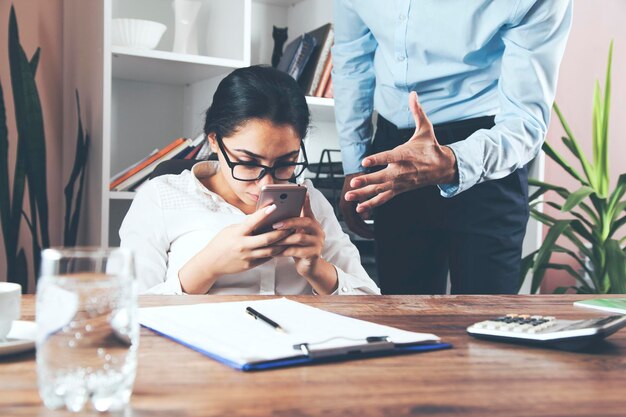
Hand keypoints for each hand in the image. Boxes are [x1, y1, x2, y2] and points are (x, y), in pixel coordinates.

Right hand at [179, 204, 292, 293]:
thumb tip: (261, 217)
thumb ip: (245, 225)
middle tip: (291, 225)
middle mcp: (243, 246)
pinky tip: (283, 245)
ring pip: (270, 250)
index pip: (252, 222)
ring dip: (282, 243)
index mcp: (237, 234)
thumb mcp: (230, 230)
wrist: (211, 263)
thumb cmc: (221, 243)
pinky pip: (266, 258)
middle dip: (281, 232)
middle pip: (267, 239)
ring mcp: (248, 257)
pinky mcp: (250, 265)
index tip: (274, 206)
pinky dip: (275, 251)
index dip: (263, 214)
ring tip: (291, 235)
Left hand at [272, 195, 337, 293]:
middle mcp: (318, 231)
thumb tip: (273, 212)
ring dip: (283, 238)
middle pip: (305, 222)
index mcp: (312, 223)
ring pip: (299, 237)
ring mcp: (318, 242)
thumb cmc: (298, 247)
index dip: (306, 201)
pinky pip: (297, 251)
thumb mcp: (296, 233)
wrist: (308, 266)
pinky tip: (275, 252)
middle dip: (289, 222)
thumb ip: (290, 223)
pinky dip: (284, 251)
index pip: (309, 210)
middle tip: (275, 224)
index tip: (303, 191)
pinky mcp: (314, 254)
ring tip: (271, 239)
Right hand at [340, 173, 374, 238]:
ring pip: (354, 221)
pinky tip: (367, 219)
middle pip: (353, 225)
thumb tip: (366, 217)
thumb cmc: (359, 178)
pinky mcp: (349, 202)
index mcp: (346, 206)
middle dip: (363, 231)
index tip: (371, 235)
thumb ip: (365, 205)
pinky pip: (354, 214)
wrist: (355, 168)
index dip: (363, 231)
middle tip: (372, 235)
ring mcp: (346, 204)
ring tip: (370, 230)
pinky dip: (361, 219)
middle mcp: (344, 206)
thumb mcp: (364, 192)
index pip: (354, 225)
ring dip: (362, 226)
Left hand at [344, 91, 457, 213]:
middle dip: (367, 180)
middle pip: (382, 177)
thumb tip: (413, 93)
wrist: (443, 168)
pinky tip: (359, 208)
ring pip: (380, 189)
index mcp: (406, 154)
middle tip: (353, 181)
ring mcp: (400, 182)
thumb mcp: (425, 128)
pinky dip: (372, 203)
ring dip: (364, 194)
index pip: (390, 157)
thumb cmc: (431, 147)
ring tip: (349, 196)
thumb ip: (417, 111)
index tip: (364, 161)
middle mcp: (402, 170)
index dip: (377, 159)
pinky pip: (384, 198)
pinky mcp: (399, 189)